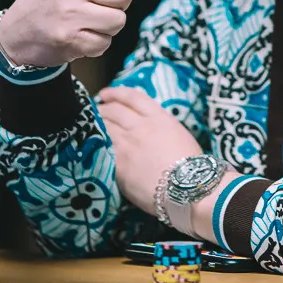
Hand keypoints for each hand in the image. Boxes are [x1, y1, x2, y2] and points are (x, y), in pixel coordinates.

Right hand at [0, 0, 133, 68]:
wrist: (16, 34)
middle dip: (116, 3)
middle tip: (95, 4)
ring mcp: (69, 14)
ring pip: (119, 20)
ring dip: (107, 25)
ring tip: (87, 20)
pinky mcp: (70, 40)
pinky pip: (105, 43)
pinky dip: (97, 44)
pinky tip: (80, 36)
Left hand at [97, 86, 203, 216]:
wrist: (186, 189)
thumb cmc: (191, 166)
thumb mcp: (179, 135)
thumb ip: (162, 128)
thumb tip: (149, 129)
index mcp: (159, 118)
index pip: (133, 97)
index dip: (116, 93)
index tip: (106, 94)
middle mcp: (140, 127)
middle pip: (114, 111)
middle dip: (103, 109)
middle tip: (96, 111)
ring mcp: (127, 145)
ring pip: (105, 128)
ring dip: (96, 125)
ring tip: (91, 126)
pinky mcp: (118, 164)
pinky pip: (102, 148)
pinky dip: (96, 144)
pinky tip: (92, 145)